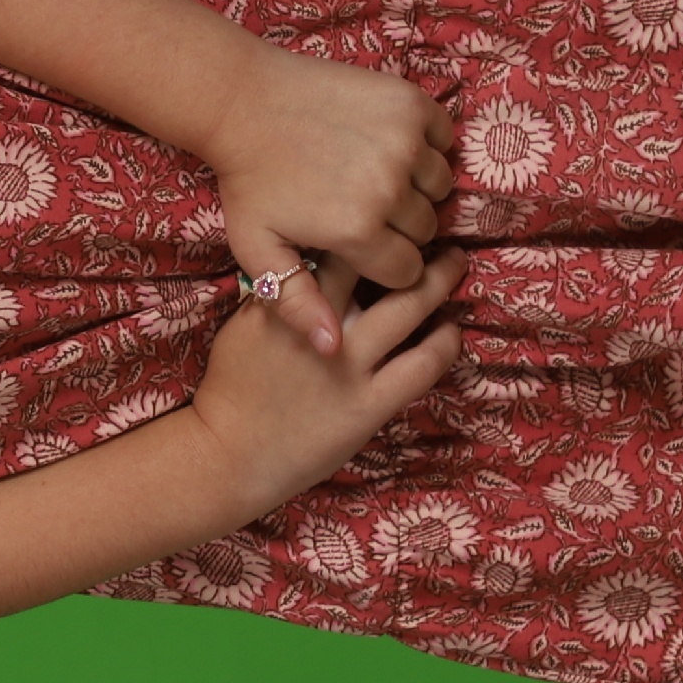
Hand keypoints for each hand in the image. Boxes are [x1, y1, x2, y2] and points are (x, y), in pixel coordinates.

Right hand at [184, 252, 468, 512]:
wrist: (229, 455)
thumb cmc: (229, 391)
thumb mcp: (240, 329)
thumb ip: (277, 300)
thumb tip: (309, 270)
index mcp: (287, 303)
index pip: (334, 249)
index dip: (362, 233)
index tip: (379, 227)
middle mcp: (323, 325)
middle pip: (377, 267)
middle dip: (409, 246)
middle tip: (432, 235)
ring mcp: (350, 365)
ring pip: (409, 308)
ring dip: (438, 281)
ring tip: (454, 264)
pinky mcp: (370, 404)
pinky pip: (423, 365)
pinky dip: (444, 342)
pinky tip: (451, 330)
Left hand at [201, 44, 460, 354]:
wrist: (242, 102)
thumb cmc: (247, 181)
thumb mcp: (258, 251)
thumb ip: (298, 303)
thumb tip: (334, 350)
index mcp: (357, 231)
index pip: (406, 271)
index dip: (385, 264)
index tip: (360, 245)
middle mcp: (389, 190)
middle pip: (426, 229)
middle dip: (400, 227)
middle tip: (360, 207)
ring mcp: (404, 143)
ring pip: (440, 185)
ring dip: (416, 186)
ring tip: (372, 177)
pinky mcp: (410, 104)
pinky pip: (444, 139)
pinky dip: (426, 144)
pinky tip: (386, 145)